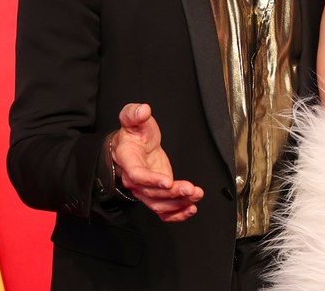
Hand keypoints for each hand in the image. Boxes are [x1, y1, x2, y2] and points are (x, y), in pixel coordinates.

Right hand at [110, 103, 203, 221]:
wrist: (133, 146)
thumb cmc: (133, 134)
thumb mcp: (133, 119)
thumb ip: (135, 114)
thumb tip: (143, 110)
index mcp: (128, 160)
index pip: (137, 175)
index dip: (151, 180)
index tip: (167, 181)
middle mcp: (134, 179)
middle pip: (151, 193)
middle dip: (173, 193)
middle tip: (190, 189)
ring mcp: (145, 189)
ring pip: (159, 204)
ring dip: (178, 204)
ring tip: (195, 195)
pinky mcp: (155, 194)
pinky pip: (163, 211)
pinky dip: (176, 214)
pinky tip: (190, 209)